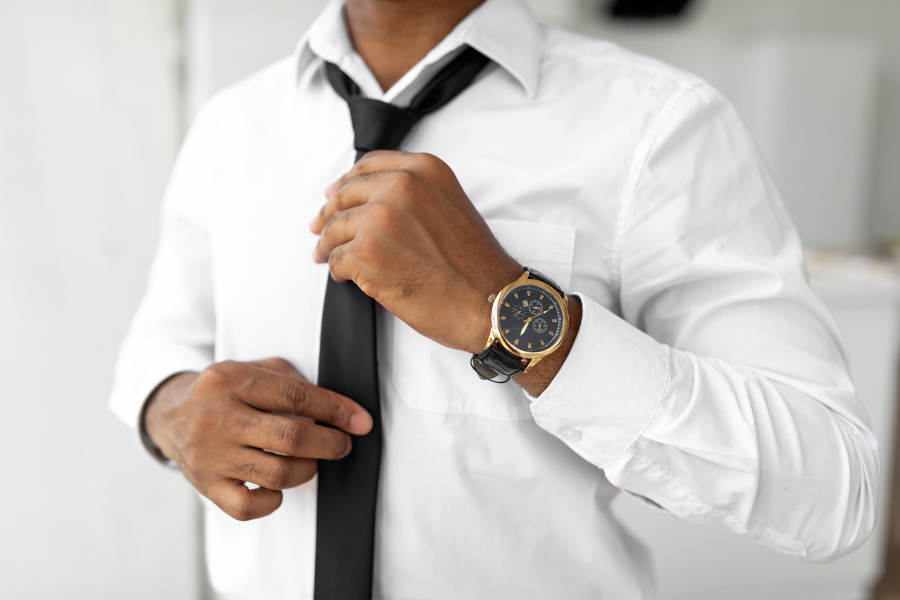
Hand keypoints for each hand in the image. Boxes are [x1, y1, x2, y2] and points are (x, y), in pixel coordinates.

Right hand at [144, 358, 372, 520]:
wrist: (170, 414)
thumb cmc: (224, 392)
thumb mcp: (252, 369)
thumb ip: (292, 382)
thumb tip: (339, 411)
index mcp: (230, 380)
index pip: (296, 395)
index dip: (336, 410)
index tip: (361, 422)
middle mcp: (216, 417)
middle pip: (290, 437)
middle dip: (329, 444)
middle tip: (342, 445)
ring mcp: (210, 455)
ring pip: (276, 473)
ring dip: (307, 470)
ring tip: (312, 461)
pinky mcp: (206, 486)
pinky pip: (247, 506)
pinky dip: (273, 500)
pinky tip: (278, 487)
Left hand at [310, 151, 522, 353]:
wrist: (490, 302)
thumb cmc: (475, 265)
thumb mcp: (450, 206)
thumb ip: (414, 195)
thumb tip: (371, 202)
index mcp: (423, 170)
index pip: (369, 166)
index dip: (346, 182)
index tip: (334, 194)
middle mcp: (401, 187)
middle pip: (345, 196)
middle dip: (329, 216)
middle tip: (320, 230)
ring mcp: (380, 219)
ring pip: (335, 229)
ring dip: (328, 246)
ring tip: (327, 257)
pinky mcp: (366, 253)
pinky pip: (336, 259)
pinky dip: (336, 270)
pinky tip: (344, 276)